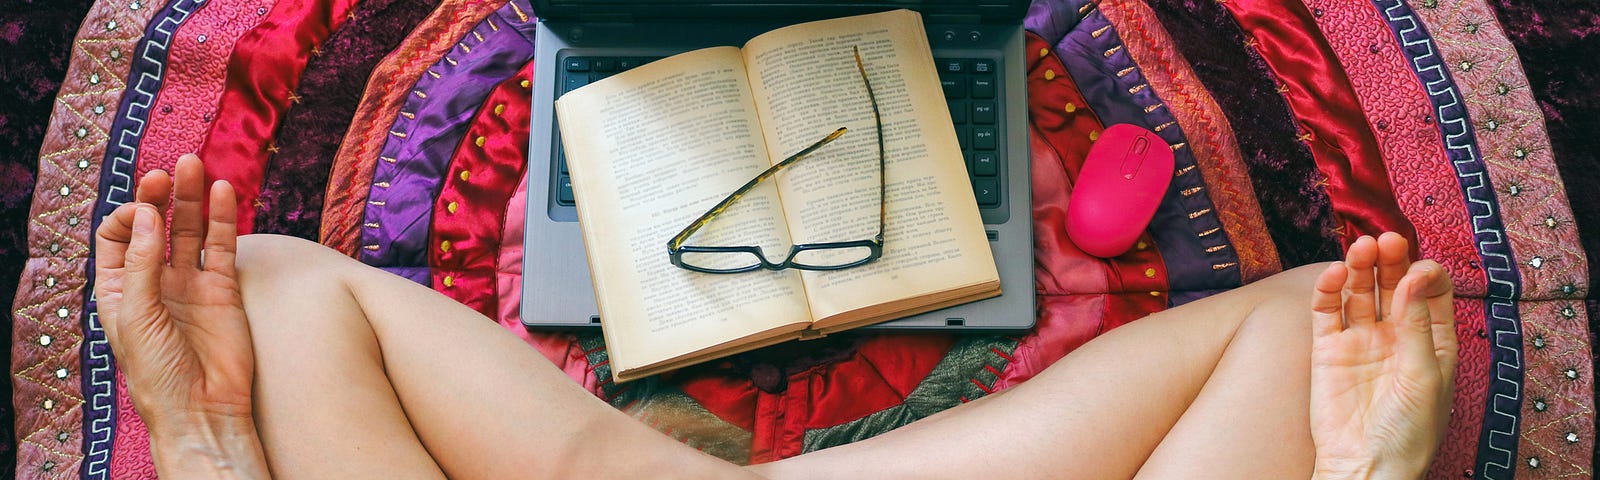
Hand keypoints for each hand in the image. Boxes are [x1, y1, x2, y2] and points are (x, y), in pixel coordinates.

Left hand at [94, 154, 265, 477]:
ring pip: (191, 230)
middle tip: (171, 171)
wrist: (202, 407)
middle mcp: (155, 281)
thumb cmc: (157, 371)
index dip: (129, 216)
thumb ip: (142, 264)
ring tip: (197, 167)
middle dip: (161, 196)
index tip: (145, 212)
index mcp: (120, 288)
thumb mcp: (136, 315)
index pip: (118, 235)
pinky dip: (225, 219)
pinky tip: (225, 193)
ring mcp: (191, 284)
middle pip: (156, 225)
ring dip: (193, 199)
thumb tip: (149, 215)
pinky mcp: (224, 289)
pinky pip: (223, 246)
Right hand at [1308, 233, 1457, 478]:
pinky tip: (1332, 274)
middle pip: (1393, 283)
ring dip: (1359, 266)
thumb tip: (1414, 276)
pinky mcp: (1328, 348)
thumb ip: (1417, 325)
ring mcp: (1360, 339)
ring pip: (1359, 290)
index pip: (1431, 291)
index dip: (1425, 274)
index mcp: (1431, 340)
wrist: (1366, 464)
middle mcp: (1396, 334)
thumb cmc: (1408, 431)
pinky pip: (1326, 311)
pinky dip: (1326, 290)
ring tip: (1360, 249)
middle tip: (1386, 241)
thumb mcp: (1425, 376)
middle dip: (1391, 259)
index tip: (1418, 270)